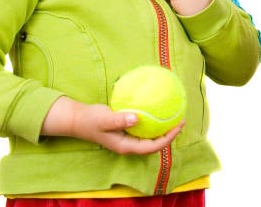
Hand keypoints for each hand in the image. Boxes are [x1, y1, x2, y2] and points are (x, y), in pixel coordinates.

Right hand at [41, 96, 182, 154]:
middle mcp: (129, 145)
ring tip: (174, 117)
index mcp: (126, 146)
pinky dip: (153, 123)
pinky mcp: (126, 131)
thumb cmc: (91, 120)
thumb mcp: (105, 118)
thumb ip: (120, 120)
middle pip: (154, 145)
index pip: (152, 147)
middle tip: (181, 120)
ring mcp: (127, 139)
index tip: (179, 126)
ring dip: (163, 130)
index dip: (168, 138)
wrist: (79, 119)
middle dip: (169, 135)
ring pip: (150, 138)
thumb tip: (137, 118)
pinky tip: (158, 113)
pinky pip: (144, 130)